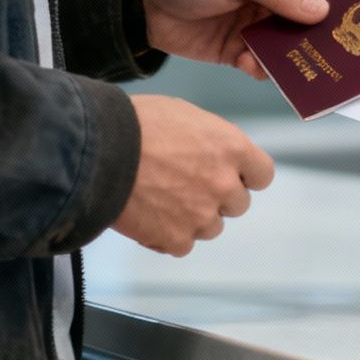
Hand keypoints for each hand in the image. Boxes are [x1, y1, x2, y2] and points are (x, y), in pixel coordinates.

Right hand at [115, 95, 274, 255]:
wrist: (97, 151)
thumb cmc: (136, 124)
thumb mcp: (184, 115)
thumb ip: (210, 140)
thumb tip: (213, 153)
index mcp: (232, 148)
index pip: (262, 175)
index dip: (245, 176)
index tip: (230, 175)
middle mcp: (224, 184)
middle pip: (238, 204)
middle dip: (217, 196)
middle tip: (185, 185)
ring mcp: (202, 215)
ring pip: (212, 226)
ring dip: (193, 217)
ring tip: (162, 199)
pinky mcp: (176, 238)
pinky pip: (182, 244)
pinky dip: (167, 235)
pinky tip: (148, 216)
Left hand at [140, 0, 332, 79]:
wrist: (143, 5)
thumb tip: (320, 10)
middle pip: (311, 17)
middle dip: (321, 34)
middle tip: (339, 52)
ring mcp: (259, 23)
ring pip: (290, 44)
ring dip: (292, 56)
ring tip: (298, 68)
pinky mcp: (241, 49)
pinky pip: (264, 64)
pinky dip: (262, 69)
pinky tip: (250, 66)